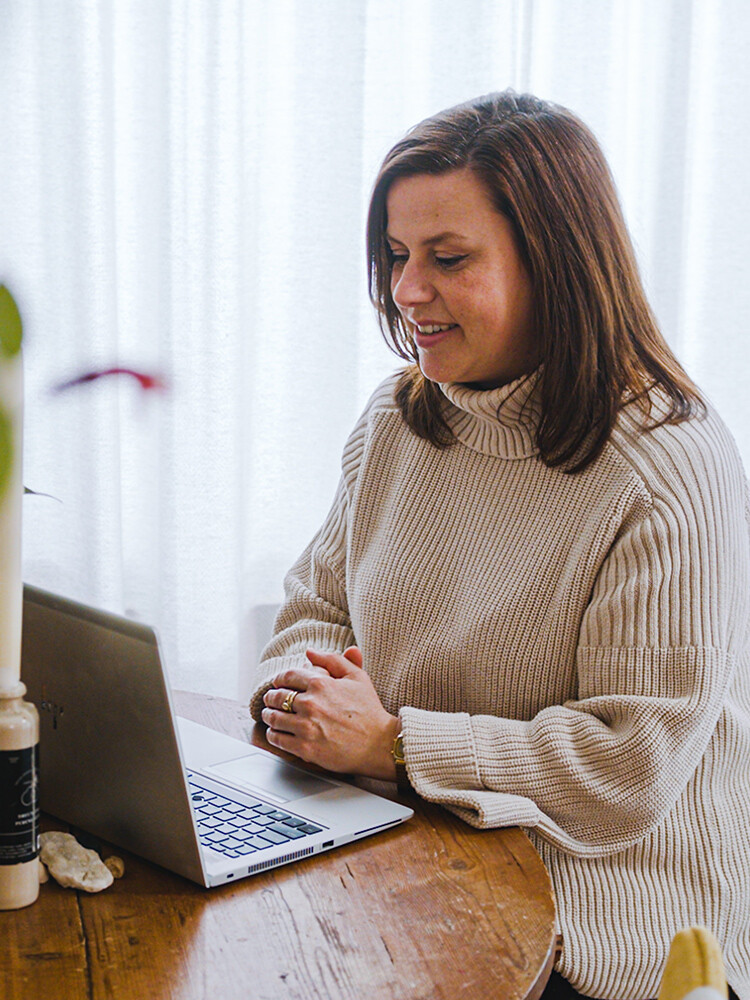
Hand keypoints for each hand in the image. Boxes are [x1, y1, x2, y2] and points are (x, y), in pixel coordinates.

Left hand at [261, 646, 399, 779]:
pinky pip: (277, 739)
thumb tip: (310, 652)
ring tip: (271, 716)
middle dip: (271, 697)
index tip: (278, 684)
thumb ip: (333, 660)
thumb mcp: (357, 677)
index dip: (279, 679)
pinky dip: (273, 735)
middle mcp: (310, 704)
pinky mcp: (305, 748)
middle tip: (271, 700)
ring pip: (274, 718)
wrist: (379, 744)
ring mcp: (306, 727)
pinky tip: (276, 732)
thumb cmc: (369, 710)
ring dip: (269, 715)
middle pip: (276, 697)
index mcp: (320, 683)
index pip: (287, 676)